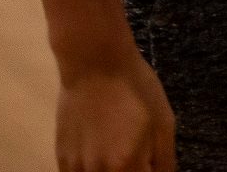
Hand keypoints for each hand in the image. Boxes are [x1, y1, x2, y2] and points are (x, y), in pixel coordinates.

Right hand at [55, 48, 174, 170]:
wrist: (95, 65)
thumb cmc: (136, 89)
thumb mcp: (164, 121)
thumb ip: (165, 160)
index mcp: (126, 165)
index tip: (151, 163)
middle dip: (133, 171)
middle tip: (138, 155)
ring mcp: (76, 168)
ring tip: (118, 151)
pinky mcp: (61, 159)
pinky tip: (101, 157)